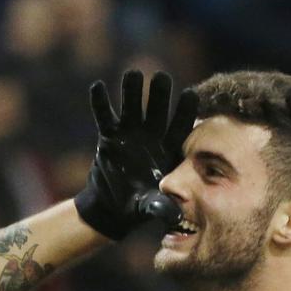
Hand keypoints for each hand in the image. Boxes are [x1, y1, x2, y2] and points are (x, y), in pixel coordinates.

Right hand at [75, 70, 197, 238]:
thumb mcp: (152, 207)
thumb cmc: (140, 206)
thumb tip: (173, 216)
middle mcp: (152, 137)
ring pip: (132, 108)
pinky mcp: (109, 136)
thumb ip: (162, 208)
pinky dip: (100, 103)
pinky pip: (104, 116)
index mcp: (169, 150)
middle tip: (162, 77)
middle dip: (160, 95)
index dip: (186, 112)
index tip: (192, 94)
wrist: (114, 207)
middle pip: (157, 111)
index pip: (181, 128)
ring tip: (134, 73)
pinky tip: (98, 86)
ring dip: (132, 91)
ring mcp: (130, 134)